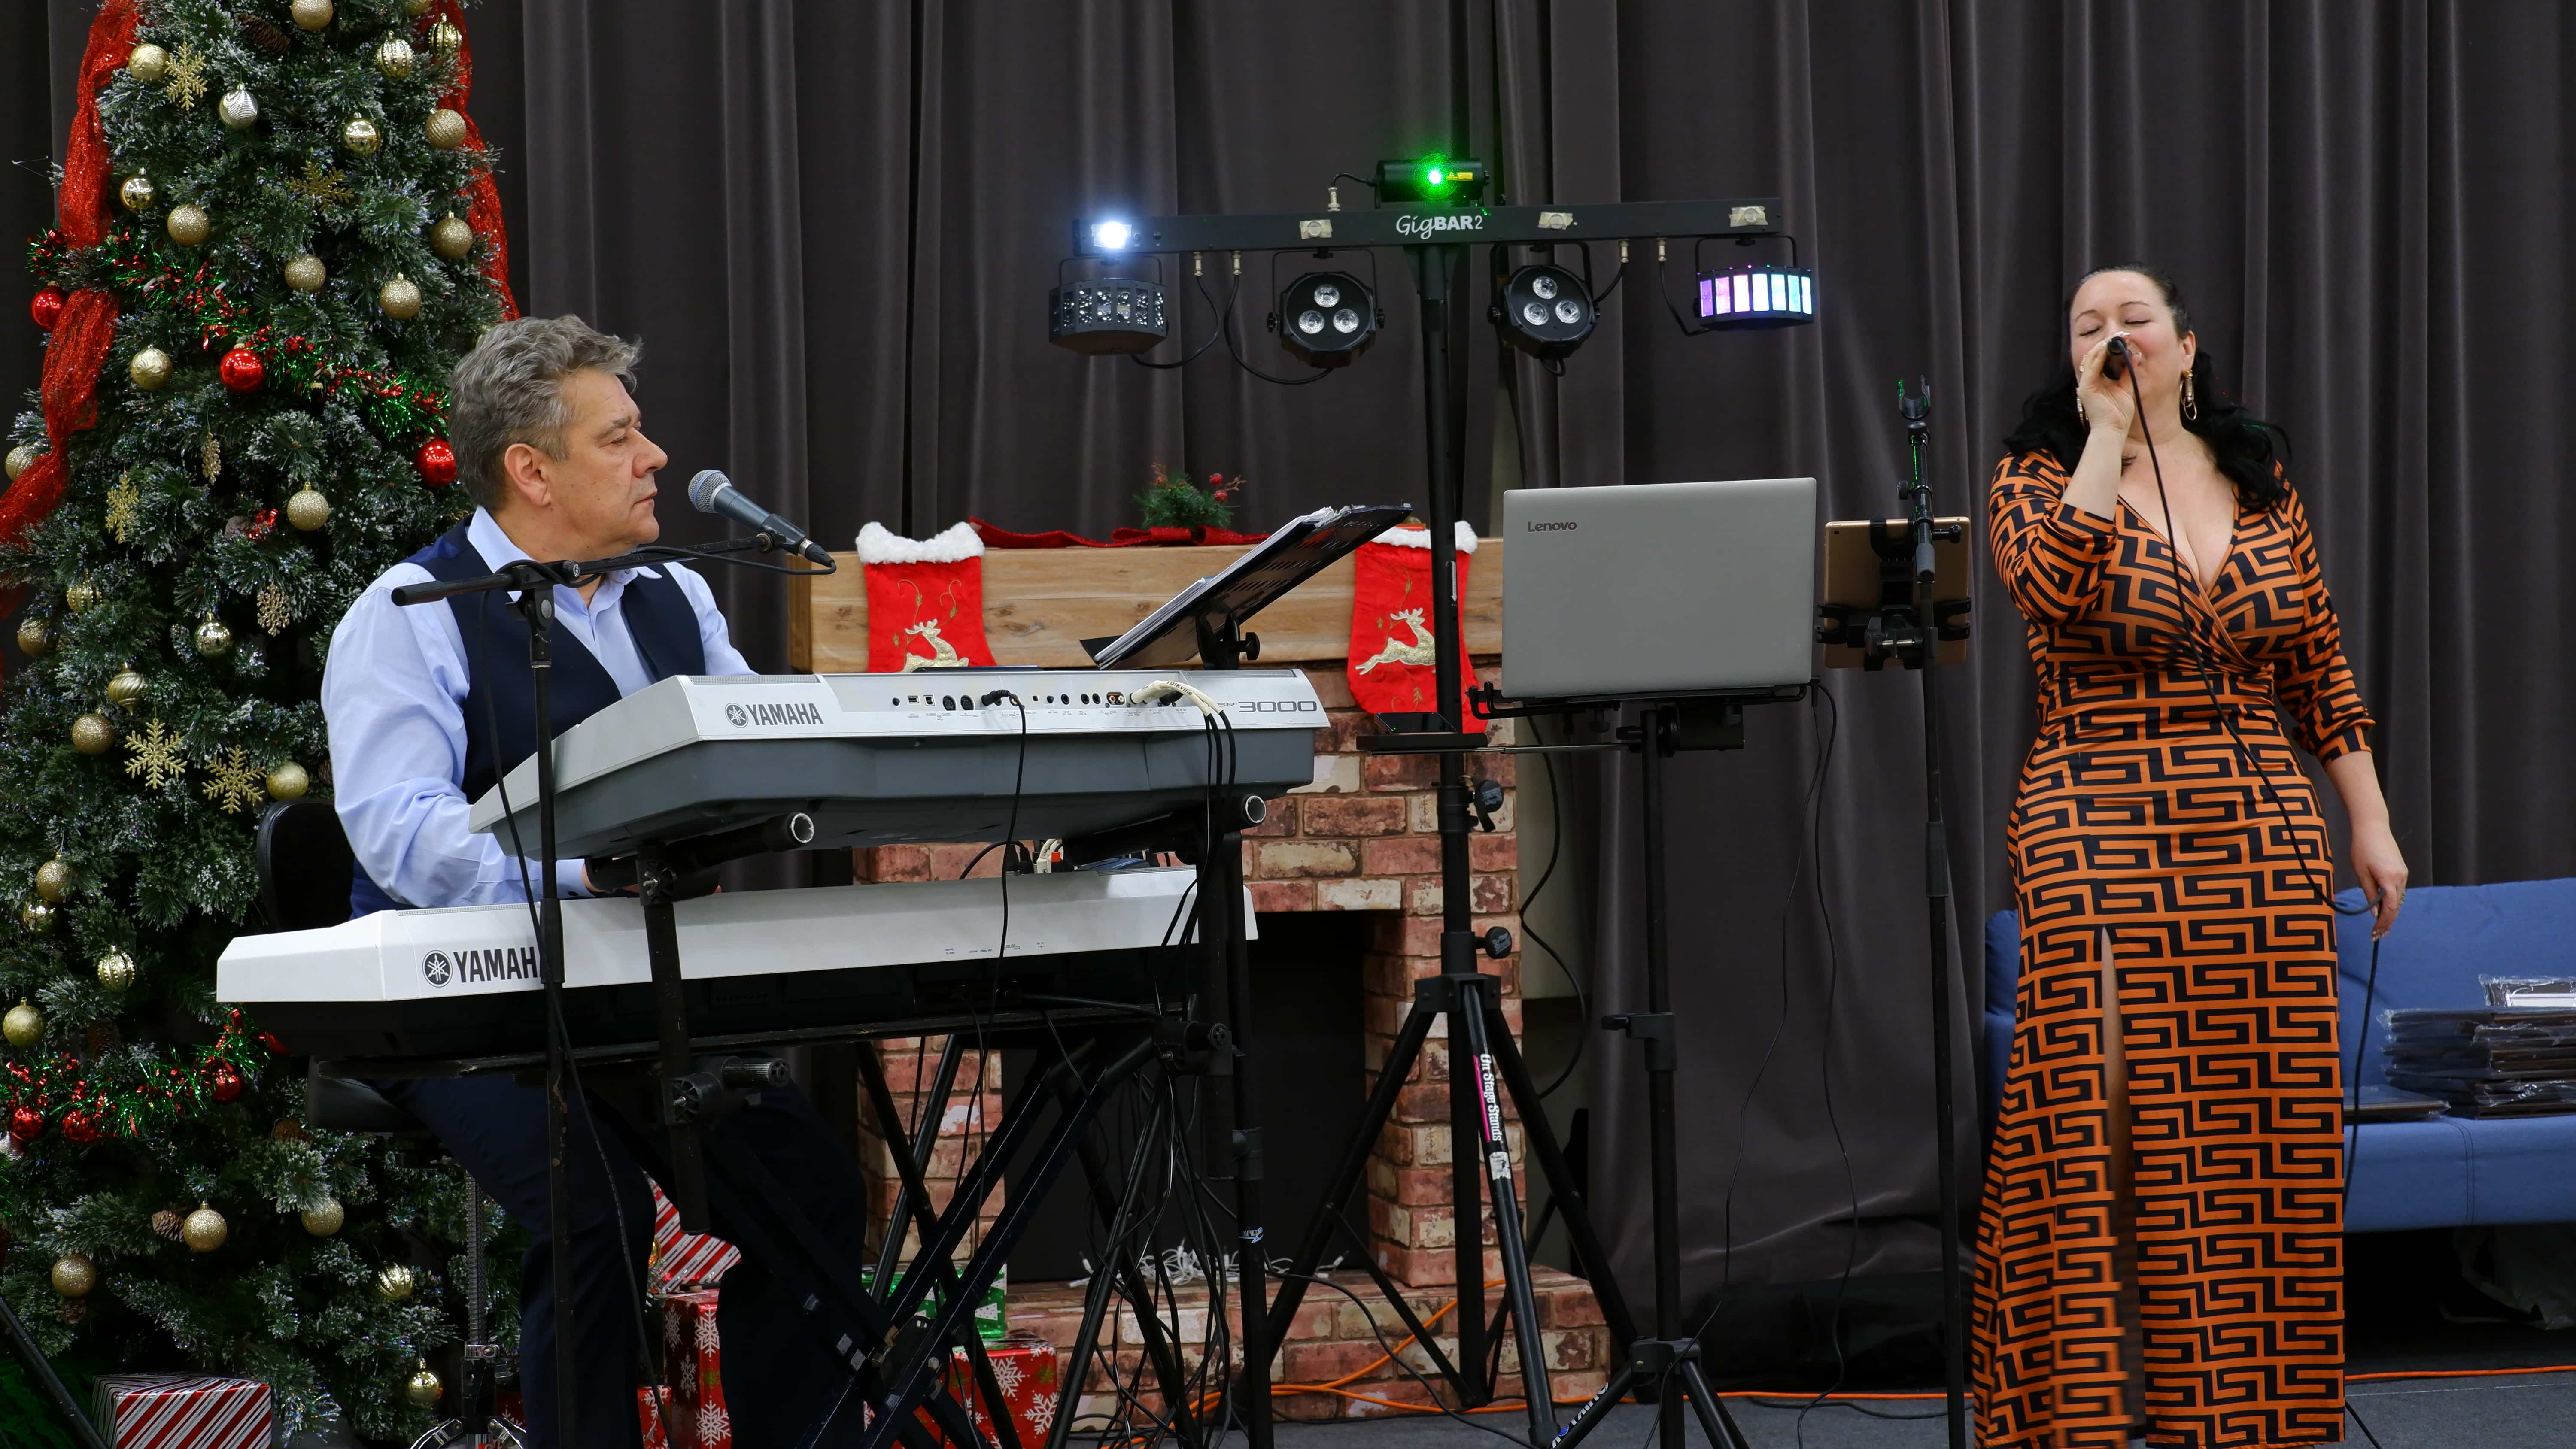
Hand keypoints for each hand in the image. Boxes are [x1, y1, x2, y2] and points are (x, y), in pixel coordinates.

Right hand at [2076, 334, 2136, 436]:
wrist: (2113, 431)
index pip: (2101, 360)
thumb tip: (2135, 356)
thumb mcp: (2127, 388)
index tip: (2123, 338)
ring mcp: (2086, 384)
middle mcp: (2089, 381)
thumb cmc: (2120, 414)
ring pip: (2091, 359)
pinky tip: (2108, 347)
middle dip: (2106, 343)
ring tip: (2115, 337)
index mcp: (2097, 382)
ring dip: (2103, 346)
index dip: (2111, 347)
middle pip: (2094, 357)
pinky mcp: (2086, 388)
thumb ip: (2129, 372)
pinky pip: (2092, 368)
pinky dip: (2099, 356)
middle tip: (2120, 334)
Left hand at [2349, 821, 2408, 938]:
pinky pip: (2398, 891)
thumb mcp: (2361, 873)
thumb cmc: (2362, 848)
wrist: (2373, 828)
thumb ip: (2369, 893)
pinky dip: (2391, 901)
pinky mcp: (2402, 870)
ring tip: (2379, 926)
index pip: (2389, 909)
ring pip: (2398, 899)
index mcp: (2389, 880)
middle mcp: (2400, 878)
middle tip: (2377, 936)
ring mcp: (2403, 874)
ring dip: (2389, 913)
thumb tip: (2374, 913)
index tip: (2375, 934)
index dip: (2383, 923)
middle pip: (2396, 907)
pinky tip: (2383, 908)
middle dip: (2387, 922)